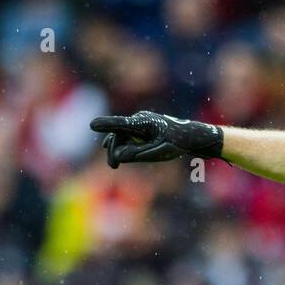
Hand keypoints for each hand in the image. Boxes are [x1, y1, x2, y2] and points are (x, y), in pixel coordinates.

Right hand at [90, 111, 223, 165]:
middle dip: (114, 149)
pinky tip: (113, 151)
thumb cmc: (177, 143)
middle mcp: (140, 119)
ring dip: (117, 148)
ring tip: (113, 165)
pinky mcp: (141, 127)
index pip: (121, 124)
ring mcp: (140, 121)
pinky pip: (126, 134)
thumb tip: (119, 156)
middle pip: (118, 133)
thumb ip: (139, 154)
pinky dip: (121, 144)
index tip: (92, 125)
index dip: (106, 125)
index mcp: (145, 122)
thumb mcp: (160, 152)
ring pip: (121, 134)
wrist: (191, 135)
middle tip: (113, 166)